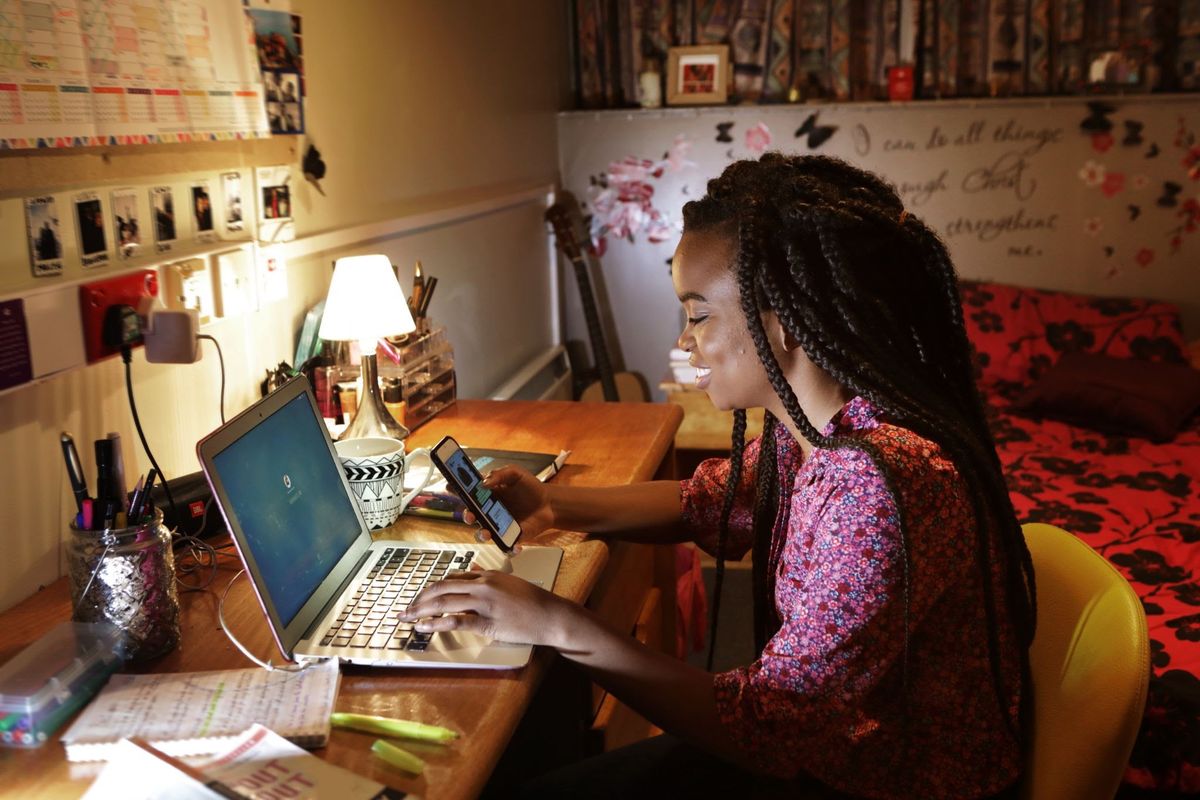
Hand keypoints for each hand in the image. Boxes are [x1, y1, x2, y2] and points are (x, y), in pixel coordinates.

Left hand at [398, 570, 571, 646]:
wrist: (550, 615)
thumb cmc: (531, 601)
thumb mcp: (508, 582)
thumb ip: (487, 577)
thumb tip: (471, 571)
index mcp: (486, 575)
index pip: (451, 579)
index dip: (431, 589)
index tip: (418, 598)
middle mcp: (483, 585)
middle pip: (442, 588)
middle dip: (420, 599)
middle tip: (405, 609)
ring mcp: (485, 603)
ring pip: (445, 602)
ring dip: (422, 610)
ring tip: (407, 618)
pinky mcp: (488, 622)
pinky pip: (456, 621)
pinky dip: (436, 624)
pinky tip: (424, 627)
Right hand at [464, 466, 555, 541]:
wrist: (549, 503)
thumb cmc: (530, 487)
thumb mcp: (515, 474)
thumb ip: (499, 474)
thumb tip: (484, 483)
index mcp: (487, 495)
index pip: (467, 494)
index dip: (456, 491)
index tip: (449, 487)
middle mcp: (489, 512)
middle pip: (471, 516)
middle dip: (467, 516)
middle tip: (470, 514)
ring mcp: (499, 525)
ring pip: (483, 533)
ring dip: (482, 534)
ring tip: (487, 533)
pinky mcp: (511, 536)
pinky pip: (506, 545)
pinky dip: (510, 548)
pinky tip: (515, 545)